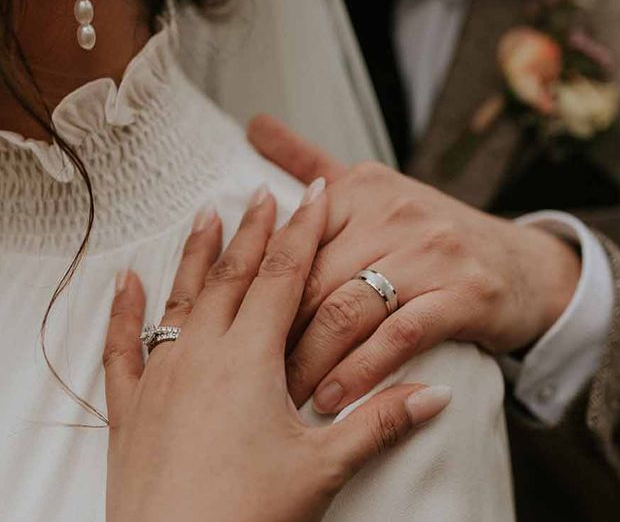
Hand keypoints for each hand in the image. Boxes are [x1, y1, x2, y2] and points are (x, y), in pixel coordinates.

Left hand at [104, 182, 451, 521]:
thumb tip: (436, 394)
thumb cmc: (246, 518)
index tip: (313, 194)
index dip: (302, 230)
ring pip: (183, 295)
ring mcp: (162, 376)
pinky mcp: (131, 406)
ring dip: (197, 252)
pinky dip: (124, 310)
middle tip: (266, 191)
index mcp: (249, 359)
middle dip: (255, 229)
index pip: (284, 275)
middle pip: (233, 273)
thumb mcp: (322, 469)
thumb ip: (380, 423)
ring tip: (207, 212)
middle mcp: (202, 354)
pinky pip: (124, 345)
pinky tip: (123, 281)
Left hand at [248, 115, 581, 415]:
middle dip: (273, 335)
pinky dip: (362, 371)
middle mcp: (394, 211)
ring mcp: (431, 251)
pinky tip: (334, 399)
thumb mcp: (375, 189)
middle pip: (311, 278)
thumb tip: (254, 125)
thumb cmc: (434, 236)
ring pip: (348, 309)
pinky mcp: (463, 293)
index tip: (225, 331)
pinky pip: (399, 335)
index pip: (290, 241)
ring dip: (310, 361)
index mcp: (362, 187)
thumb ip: (311, 163)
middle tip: (243, 380)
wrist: (524, 265)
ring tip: (283, 397)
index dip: (254, 289)